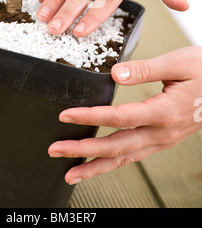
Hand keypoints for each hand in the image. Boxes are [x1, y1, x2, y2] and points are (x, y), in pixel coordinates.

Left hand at [48, 46, 201, 184]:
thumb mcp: (179, 62)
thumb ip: (146, 68)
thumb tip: (116, 74)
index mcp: (164, 111)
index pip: (119, 118)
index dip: (90, 117)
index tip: (66, 116)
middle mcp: (162, 132)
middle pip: (117, 147)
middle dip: (83, 151)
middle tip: (56, 151)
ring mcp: (163, 140)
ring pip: (125, 158)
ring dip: (95, 165)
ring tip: (71, 172)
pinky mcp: (163, 139)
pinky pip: (134, 156)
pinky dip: (113, 163)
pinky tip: (99, 164)